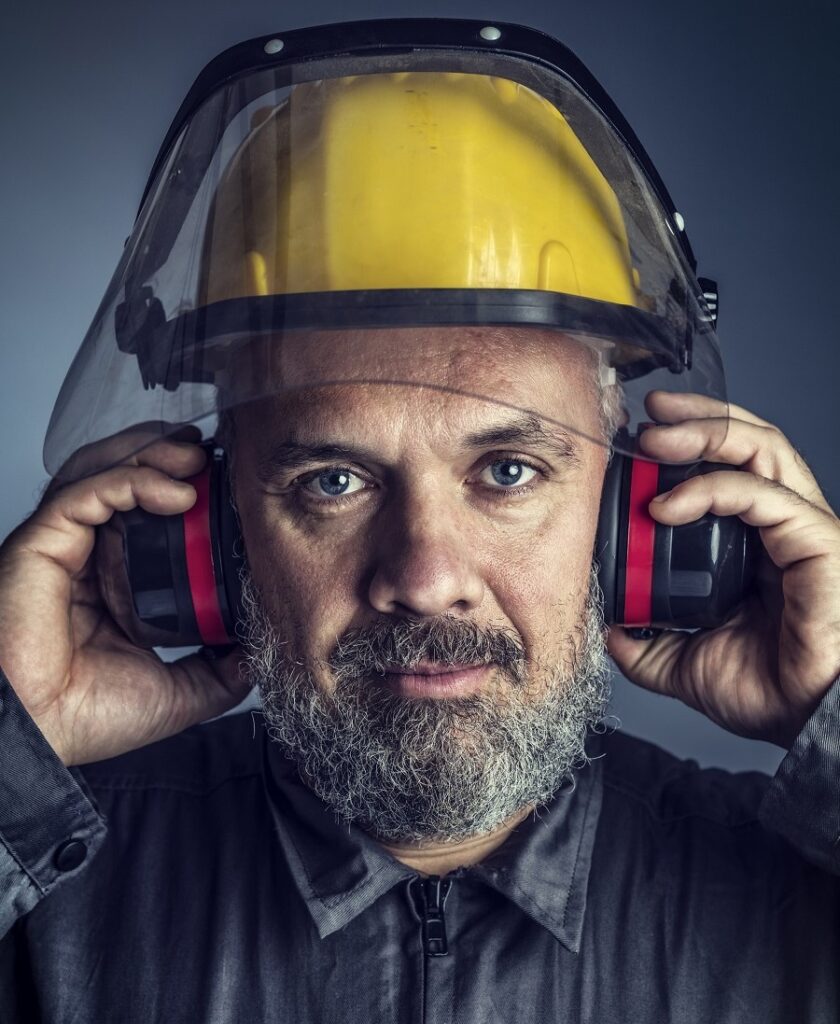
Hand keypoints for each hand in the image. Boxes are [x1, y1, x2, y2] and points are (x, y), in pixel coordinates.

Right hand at [0, 429, 250, 765]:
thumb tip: (261, 649)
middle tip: (213, 454)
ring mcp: (62, 545)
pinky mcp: (41, 542)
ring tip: (197, 455)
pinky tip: (174, 491)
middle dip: (168, 454)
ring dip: (150, 453)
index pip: (146, 512)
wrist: (44, 736)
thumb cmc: (86, 717)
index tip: (227, 484)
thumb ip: (220, 669)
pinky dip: (130, 479)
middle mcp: (85, 555)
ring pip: (100, 470)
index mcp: (113, 581)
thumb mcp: (180, 691)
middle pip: (122, 477)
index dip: (184, 487)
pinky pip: (84, 491)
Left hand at [606, 391, 839, 749]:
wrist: (804, 722)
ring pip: (762, 450)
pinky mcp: (818, 540)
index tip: (634, 443)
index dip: (685, 447)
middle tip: (646, 418)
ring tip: (654, 435)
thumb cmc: (768, 690)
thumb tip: (610, 630)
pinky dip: (709, 489)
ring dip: (704, 432)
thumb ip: (646, 643)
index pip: (725, 470)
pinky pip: (762, 495)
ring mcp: (802, 528)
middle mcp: (780, 526)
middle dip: (696, 418)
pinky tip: (665, 505)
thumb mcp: (683, 661)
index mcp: (754, 543)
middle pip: (747, 444)